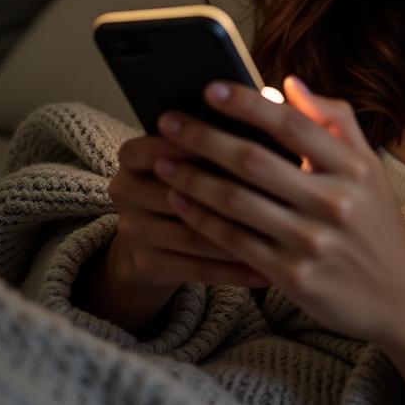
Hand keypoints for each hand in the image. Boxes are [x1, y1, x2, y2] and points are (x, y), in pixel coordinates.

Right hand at [107, 133, 270, 288]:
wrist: (155, 238)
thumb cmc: (190, 185)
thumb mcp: (192, 159)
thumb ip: (219, 144)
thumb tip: (270, 132)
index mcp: (132, 156)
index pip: (162, 146)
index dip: (202, 150)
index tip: (249, 151)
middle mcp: (124, 190)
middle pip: (181, 193)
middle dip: (232, 198)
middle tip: (280, 201)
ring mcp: (132, 230)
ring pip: (194, 235)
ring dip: (239, 240)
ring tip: (280, 240)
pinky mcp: (146, 265)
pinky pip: (197, 269)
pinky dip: (235, 271)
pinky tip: (266, 271)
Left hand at [151, 75, 404, 348]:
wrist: (401, 297)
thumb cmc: (377, 223)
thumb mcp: (369, 168)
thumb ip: (334, 120)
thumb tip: (290, 83)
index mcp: (354, 168)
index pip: (292, 125)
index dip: (248, 104)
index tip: (210, 89)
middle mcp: (334, 202)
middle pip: (254, 161)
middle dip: (203, 137)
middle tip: (167, 120)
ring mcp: (312, 241)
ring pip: (236, 201)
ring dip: (192, 177)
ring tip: (161, 160)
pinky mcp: (293, 276)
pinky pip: (235, 241)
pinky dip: (202, 219)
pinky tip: (179, 201)